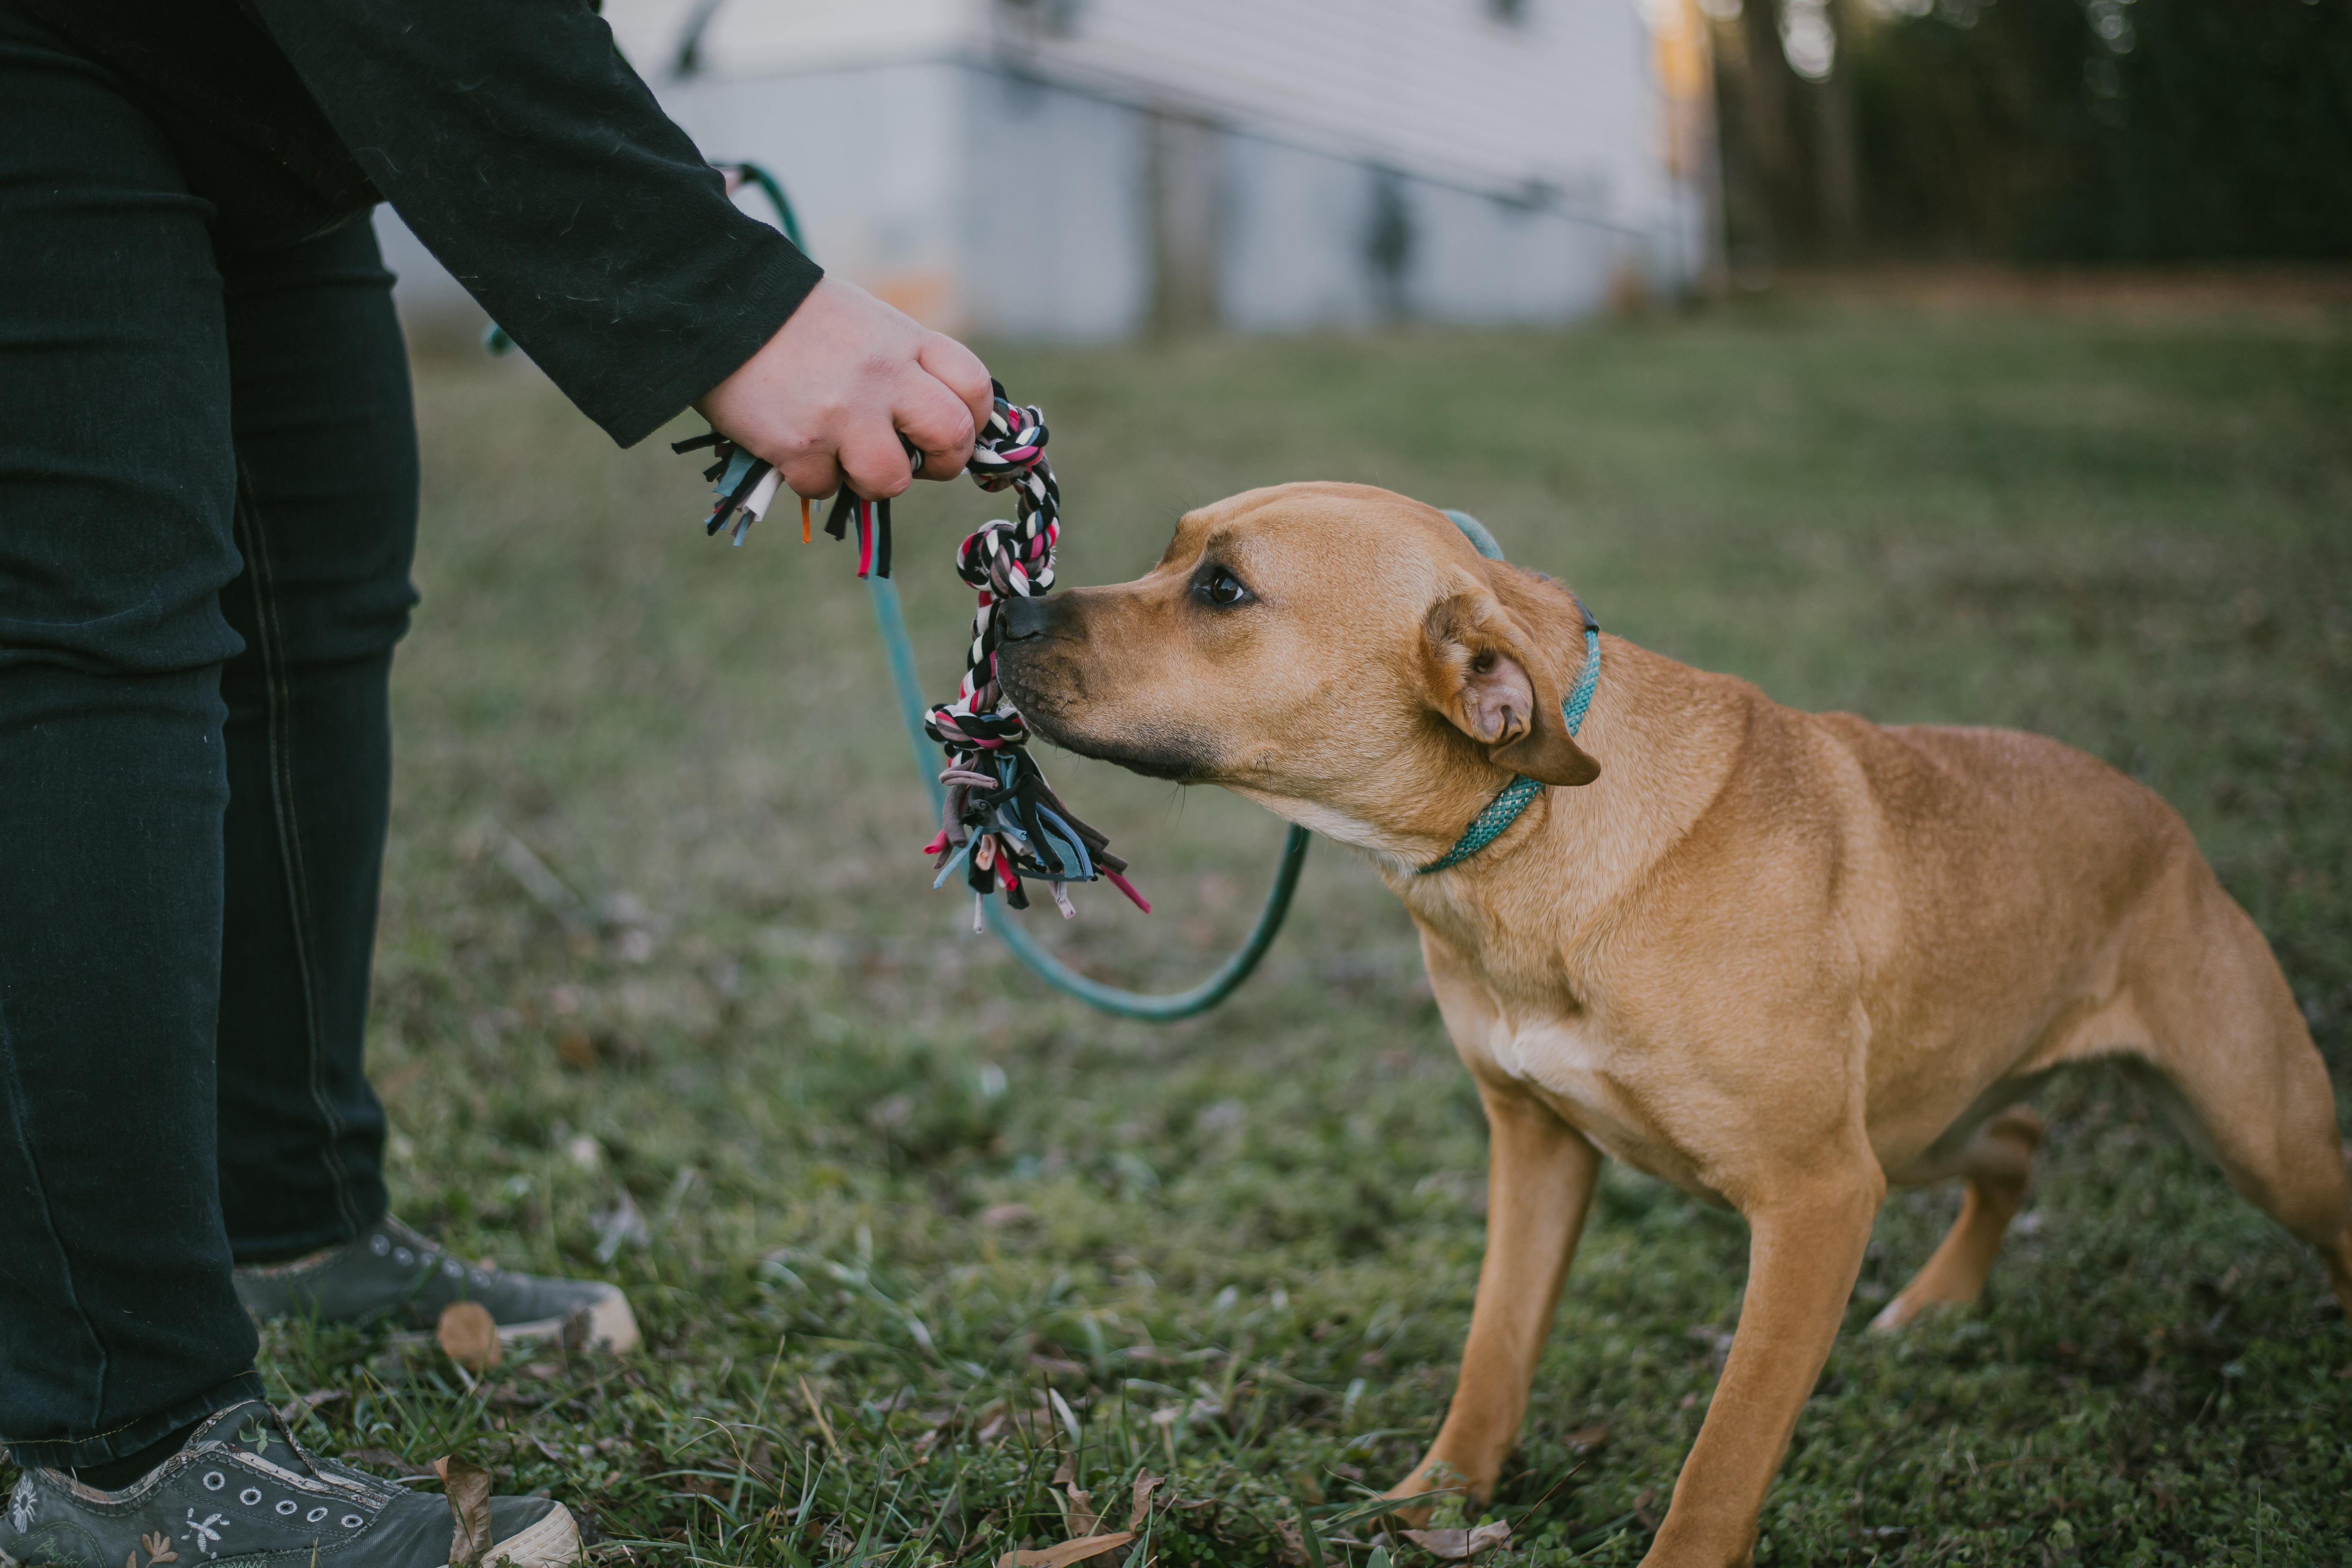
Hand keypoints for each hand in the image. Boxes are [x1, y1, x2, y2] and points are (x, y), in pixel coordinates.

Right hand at [695, 277, 994, 499]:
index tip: (956, 430)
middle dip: (943, 462)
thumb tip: (931, 425)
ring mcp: (843, 412)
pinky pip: (826, 488)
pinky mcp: (799, 444)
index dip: (975, 419)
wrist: (716, 304)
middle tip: (916, 461)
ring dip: (874, 480)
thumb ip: (904, 365)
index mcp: (903, 340)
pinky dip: (813, 478)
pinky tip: (794, 446)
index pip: (974, 386)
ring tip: (847, 458)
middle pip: (952, 436)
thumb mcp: (866, 323)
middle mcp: (883, 375)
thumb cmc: (795, 318)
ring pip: (893, 479)